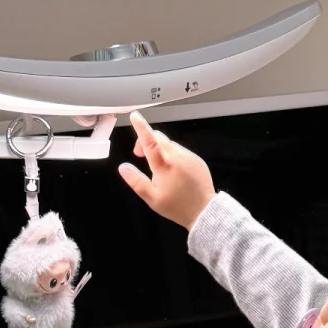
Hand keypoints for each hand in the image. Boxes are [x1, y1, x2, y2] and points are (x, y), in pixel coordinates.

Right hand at [118, 112, 216, 230]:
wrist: (204, 211)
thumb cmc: (177, 207)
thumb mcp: (152, 198)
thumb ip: (136, 181)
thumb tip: (123, 167)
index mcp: (164, 165)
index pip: (150, 140)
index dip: (141, 127)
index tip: (135, 116)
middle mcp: (178, 157)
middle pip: (159, 138)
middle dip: (146, 142)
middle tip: (140, 155)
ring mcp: (189, 157)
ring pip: (170, 145)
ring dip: (160, 150)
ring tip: (159, 169)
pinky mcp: (197, 160)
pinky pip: (181, 152)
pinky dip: (173, 156)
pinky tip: (174, 172)